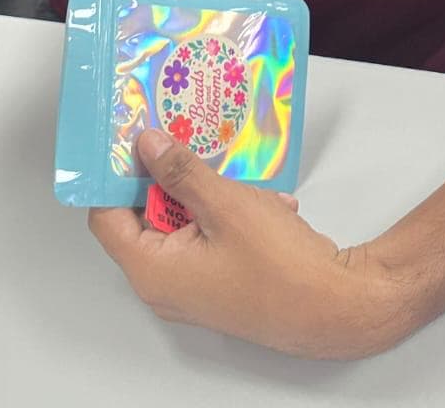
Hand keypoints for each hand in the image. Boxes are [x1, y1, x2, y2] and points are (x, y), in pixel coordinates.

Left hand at [88, 129, 412, 360]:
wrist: (338, 306)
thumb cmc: (280, 267)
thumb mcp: (224, 204)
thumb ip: (180, 171)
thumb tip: (147, 146)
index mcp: (153, 270)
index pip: (106, 218)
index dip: (113, 176)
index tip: (125, 139)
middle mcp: (166, 284)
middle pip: (146, 216)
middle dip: (168, 175)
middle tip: (181, 137)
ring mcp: (196, 286)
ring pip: (184, 221)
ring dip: (207, 192)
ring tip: (233, 172)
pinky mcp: (223, 281)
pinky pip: (211, 235)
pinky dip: (230, 212)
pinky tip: (263, 201)